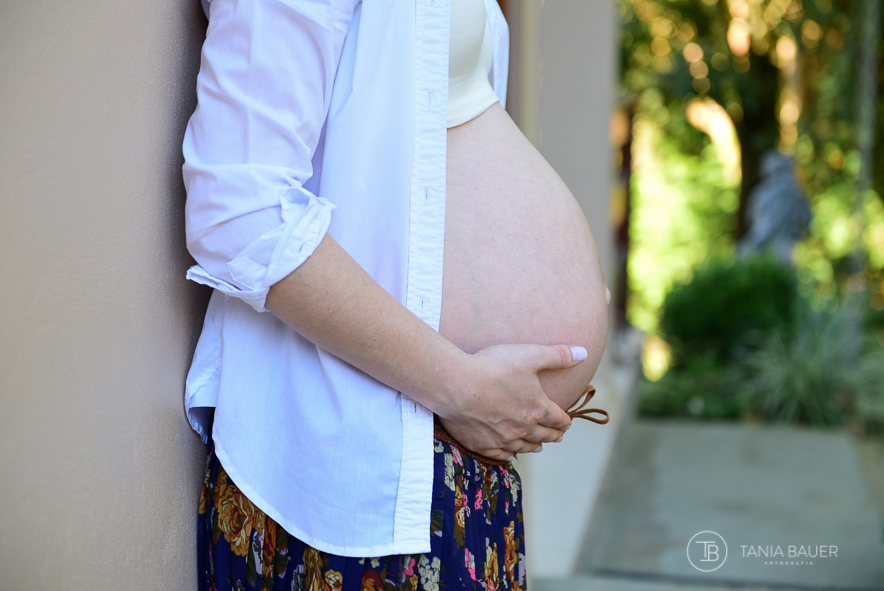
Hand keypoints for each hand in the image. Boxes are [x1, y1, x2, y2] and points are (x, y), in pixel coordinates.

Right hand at [436, 343, 586, 460]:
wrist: (456, 384)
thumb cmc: (493, 367)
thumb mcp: (530, 355)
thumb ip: (558, 355)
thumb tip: (584, 352)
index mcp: (538, 408)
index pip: (558, 418)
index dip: (565, 420)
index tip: (567, 421)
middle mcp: (523, 428)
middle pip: (544, 435)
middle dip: (553, 435)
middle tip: (558, 436)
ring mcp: (502, 439)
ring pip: (524, 447)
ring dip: (534, 446)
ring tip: (538, 446)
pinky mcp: (482, 444)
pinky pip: (500, 455)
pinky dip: (508, 456)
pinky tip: (510, 455)